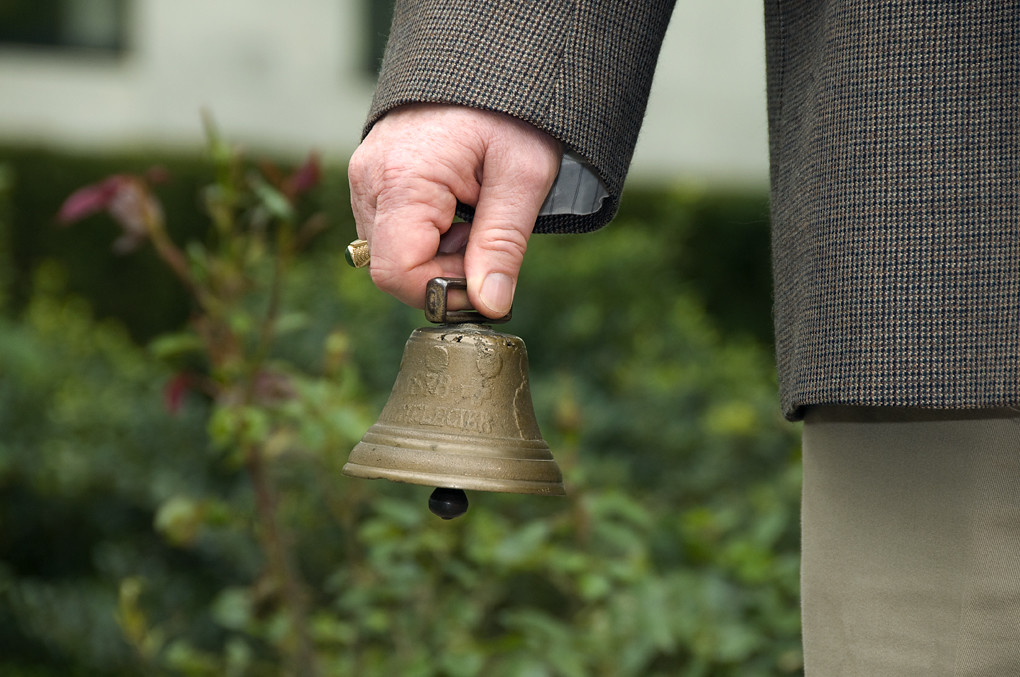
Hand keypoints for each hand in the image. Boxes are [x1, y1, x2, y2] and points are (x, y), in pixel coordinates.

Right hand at [348, 103, 561, 316]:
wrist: (490, 60)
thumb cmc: (511, 111)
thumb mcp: (523, 178)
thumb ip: (503, 246)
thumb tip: (489, 305)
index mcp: (402, 180)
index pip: (397, 274)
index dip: (442, 291)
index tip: (483, 276)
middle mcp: (369, 181)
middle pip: (392, 269)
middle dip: (443, 272)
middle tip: (484, 238)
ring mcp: (364, 179)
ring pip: (391, 254)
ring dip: (437, 255)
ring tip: (472, 216)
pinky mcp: (370, 179)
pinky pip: (391, 232)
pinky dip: (427, 236)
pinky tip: (455, 209)